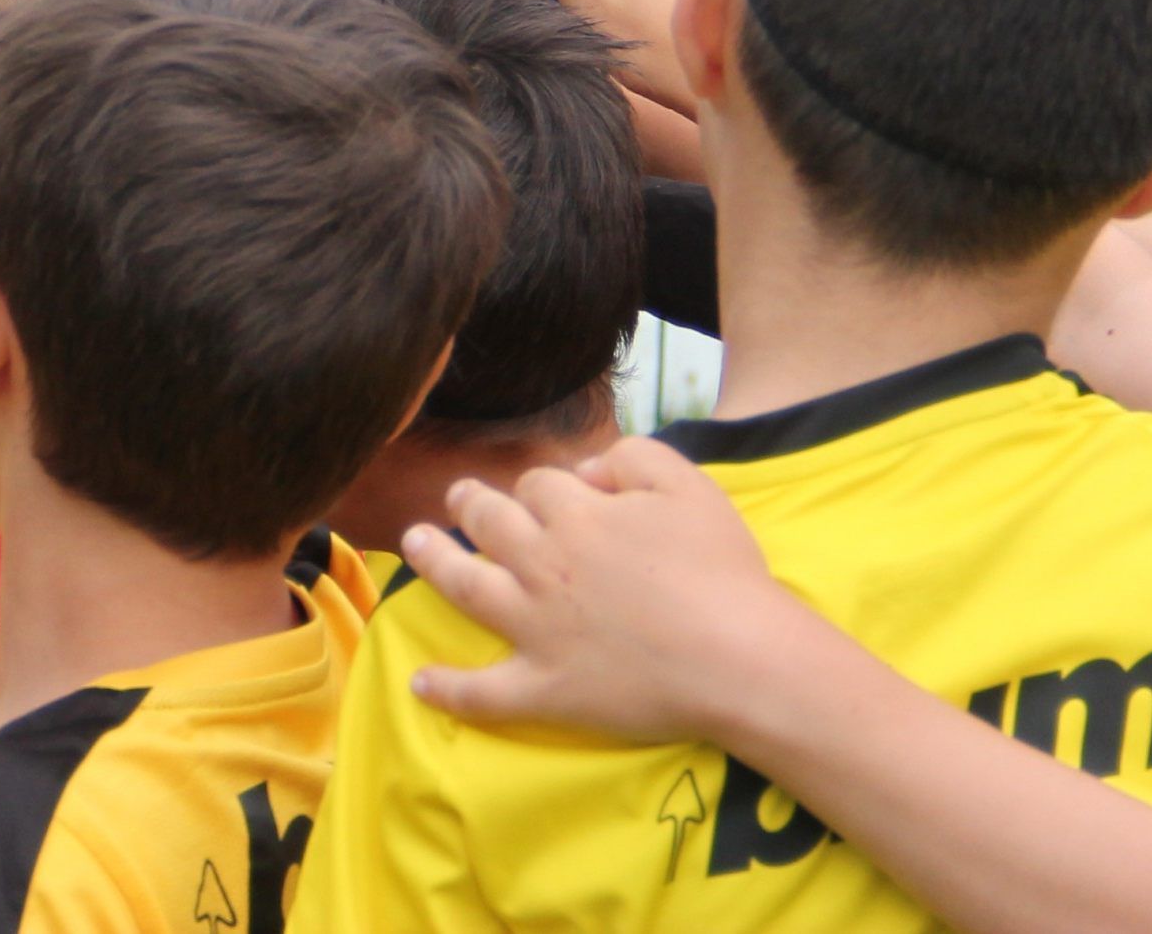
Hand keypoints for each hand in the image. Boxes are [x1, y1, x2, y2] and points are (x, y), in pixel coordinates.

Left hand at [401, 440, 801, 744]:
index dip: (545, 489)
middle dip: (469, 504)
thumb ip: (633, 457)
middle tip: (458, 499)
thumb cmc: (721, 569)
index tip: (559, 496)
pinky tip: (419, 684)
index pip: (537, 486)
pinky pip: (485, 693)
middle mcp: (542, 566)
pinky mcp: (545, 688)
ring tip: (413, 544)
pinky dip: (450, 690)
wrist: (738, 656)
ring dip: (432, 562)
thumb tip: (587, 470)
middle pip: (488, 522)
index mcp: (576, 515)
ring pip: (465, 587)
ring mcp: (536, 629)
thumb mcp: (687, 484)